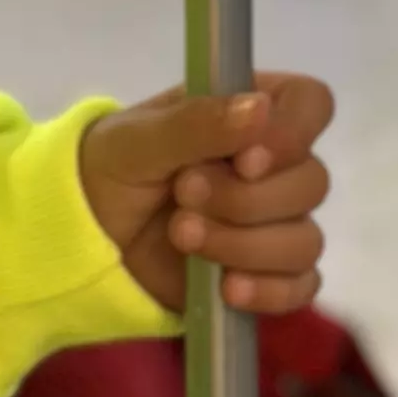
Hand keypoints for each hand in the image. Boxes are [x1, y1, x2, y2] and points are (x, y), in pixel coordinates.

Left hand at [79, 72, 334, 315]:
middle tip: (182, 195)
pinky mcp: (267, 273)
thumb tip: (260, 110)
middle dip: (243, 199)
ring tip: (182, 236)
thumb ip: (196, 123)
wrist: (85, 236)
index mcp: (251, 112)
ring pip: (304, 240)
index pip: (311, 105)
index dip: (291, 134)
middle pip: (312, 182)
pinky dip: (267, 290)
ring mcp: (275, 222)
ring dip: (242, 244)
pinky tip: (226, 288)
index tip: (245, 160)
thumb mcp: (138, 139)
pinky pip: (300, 287)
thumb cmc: (113, 168)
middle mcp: (275, 164)